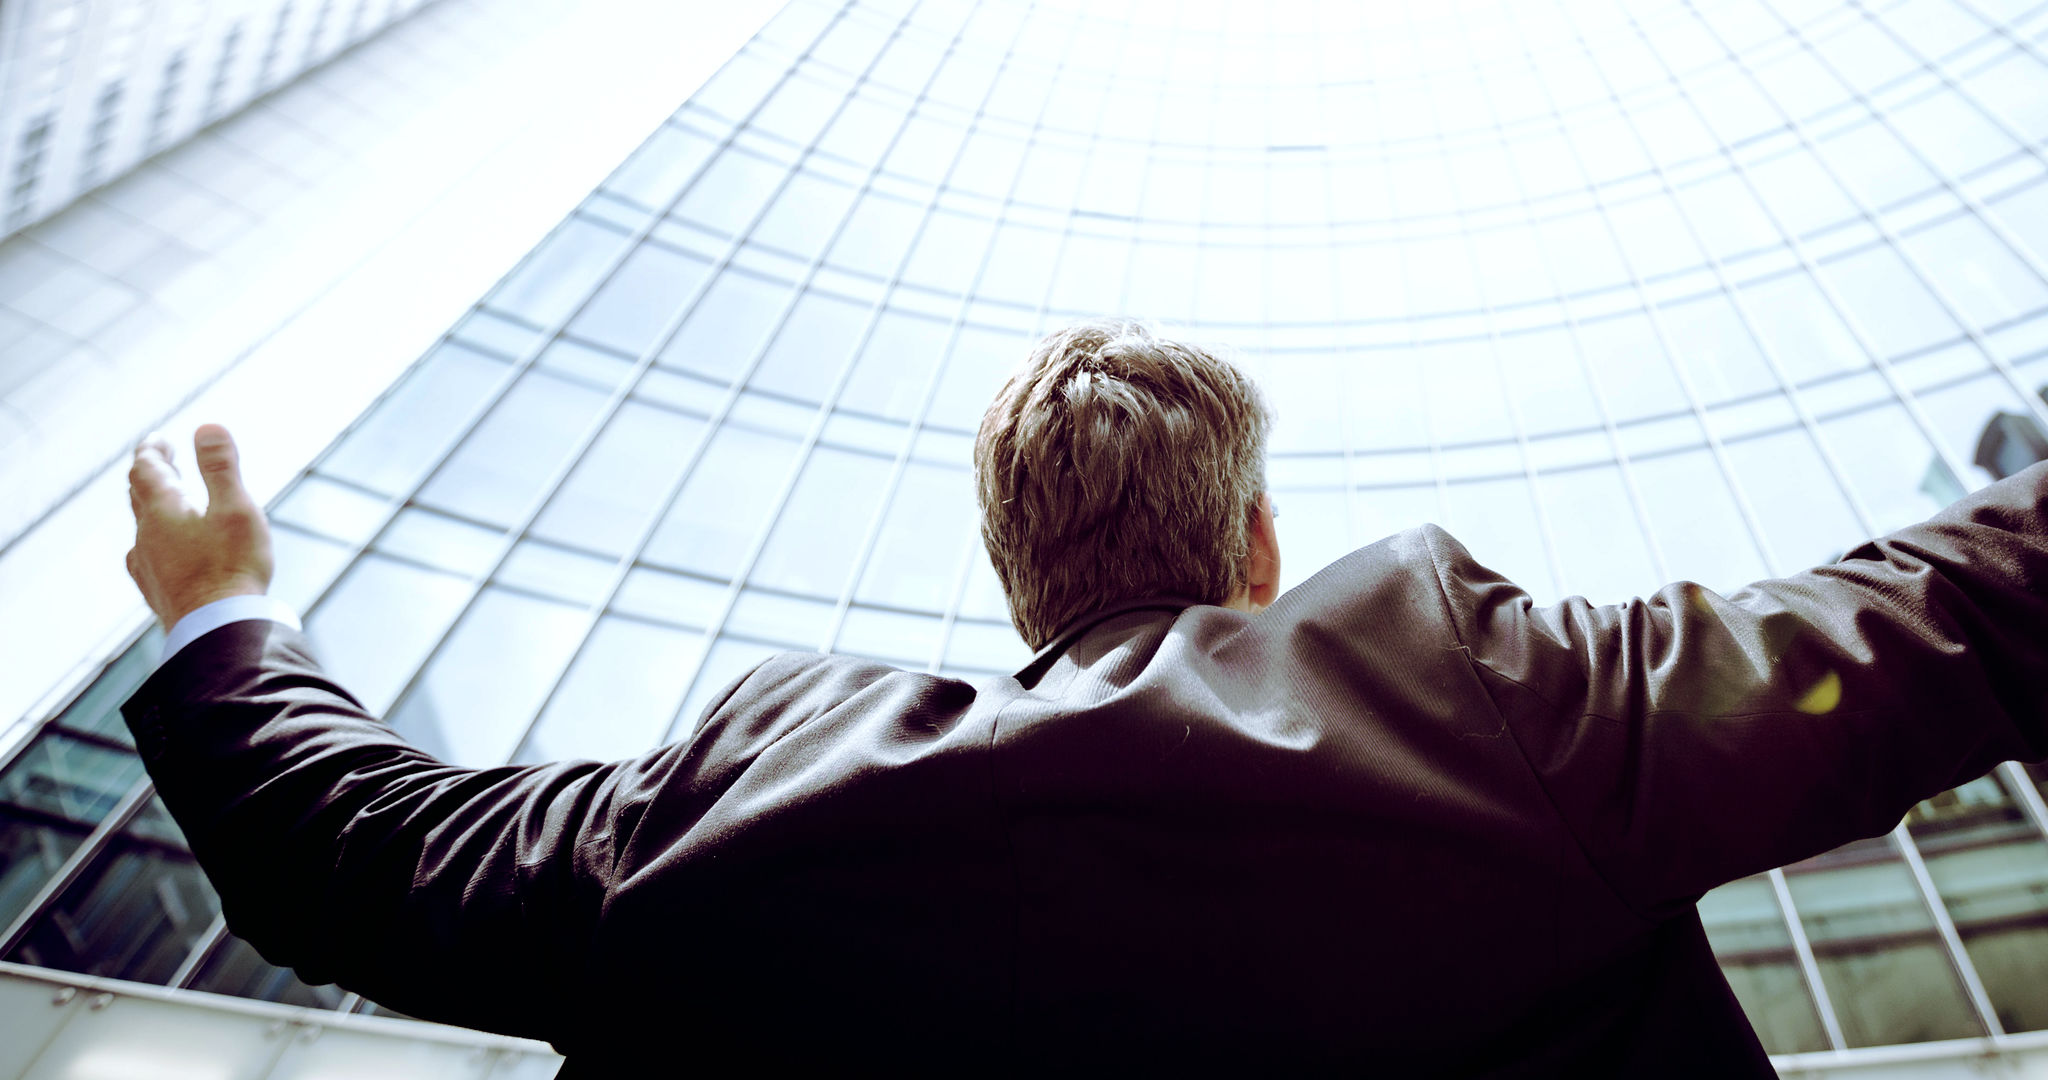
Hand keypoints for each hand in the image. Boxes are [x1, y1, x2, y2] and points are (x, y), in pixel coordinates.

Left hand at [126, 424, 273, 630]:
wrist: (218, 629)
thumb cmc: (232, 567)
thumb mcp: (235, 509)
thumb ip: (220, 468)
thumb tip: (206, 426)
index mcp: (163, 511)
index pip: (146, 469)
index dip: (151, 450)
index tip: (159, 439)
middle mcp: (146, 536)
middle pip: (139, 496)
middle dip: (150, 473)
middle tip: (162, 459)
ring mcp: (148, 566)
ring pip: (142, 527)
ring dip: (151, 507)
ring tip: (165, 502)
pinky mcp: (156, 591)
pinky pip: (146, 557)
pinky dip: (154, 541)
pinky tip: (158, 552)